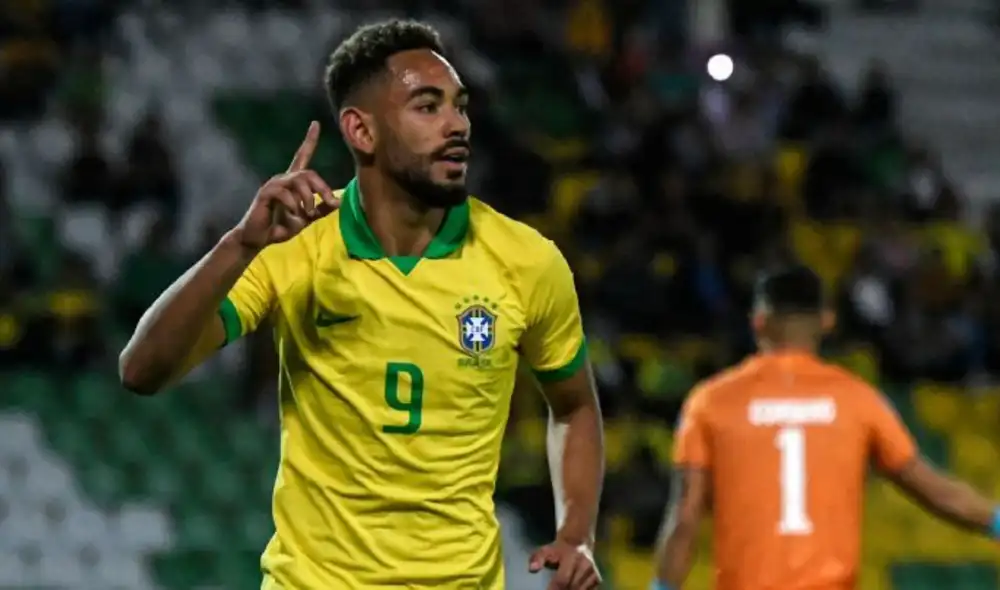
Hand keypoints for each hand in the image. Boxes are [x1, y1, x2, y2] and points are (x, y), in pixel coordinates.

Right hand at [234, 121, 338, 250]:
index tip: (316, 124)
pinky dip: (293, 205)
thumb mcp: (306, 219)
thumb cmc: (280, 227)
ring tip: (307, 214)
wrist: (258, 238)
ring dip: (308, 199)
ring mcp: (273, 184)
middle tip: (330, 204)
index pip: (302, 155)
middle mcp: (283, 178)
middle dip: (323, 189)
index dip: (309, 140)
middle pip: (309, 173)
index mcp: (293, 181)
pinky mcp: (265, 193)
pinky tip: (292, 214)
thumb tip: (338, 202)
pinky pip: (285, 193)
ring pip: (299, 181)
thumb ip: (320, 209)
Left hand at [529, 540, 601, 589]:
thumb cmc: (558, 549)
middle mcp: (585, 565)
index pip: (562, 580)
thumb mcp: (545, 550)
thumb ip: (537, 559)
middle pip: (572, 588)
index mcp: (572, 557)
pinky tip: (572, 589)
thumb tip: (532, 569)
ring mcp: (593, 572)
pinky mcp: (598, 578)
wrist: (578, 541)